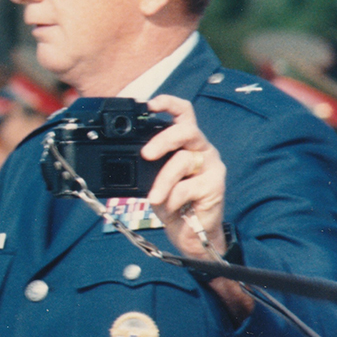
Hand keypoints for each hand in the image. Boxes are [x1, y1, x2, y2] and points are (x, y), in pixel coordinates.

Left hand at [141, 95, 224, 258]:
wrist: (189, 233)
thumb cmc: (171, 202)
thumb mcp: (152, 179)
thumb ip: (146, 164)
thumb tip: (121, 157)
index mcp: (184, 142)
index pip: (183, 112)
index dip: (168, 103)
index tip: (150, 104)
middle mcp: (200, 148)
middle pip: (186, 130)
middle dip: (163, 139)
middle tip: (146, 154)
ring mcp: (211, 165)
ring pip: (183, 160)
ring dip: (163, 180)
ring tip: (153, 197)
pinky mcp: (216, 185)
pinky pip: (188, 186)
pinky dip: (172, 198)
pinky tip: (170, 207)